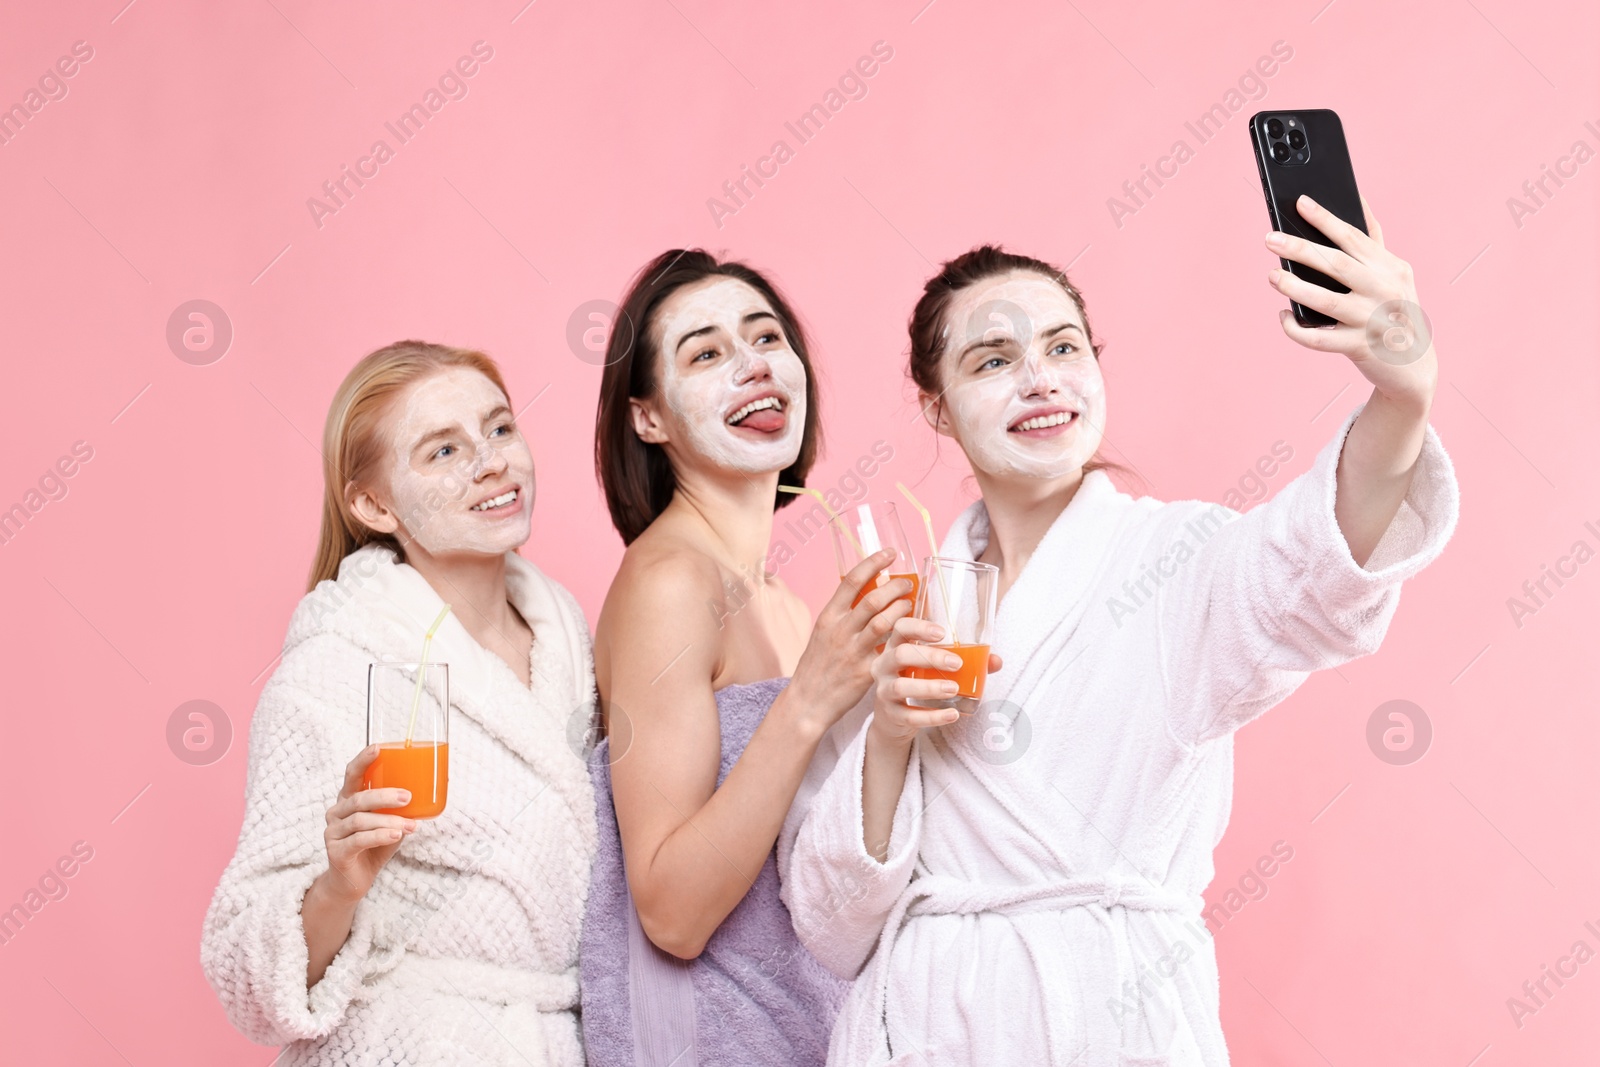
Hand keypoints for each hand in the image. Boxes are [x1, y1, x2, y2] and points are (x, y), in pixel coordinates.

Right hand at [319, 745, 417, 904]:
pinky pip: (358, 840)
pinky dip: (379, 836)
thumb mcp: (391, 824)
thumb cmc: (374, 847)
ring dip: (389, 821)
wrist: (353, 882)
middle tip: (408, 797)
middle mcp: (336, 812)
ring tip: (411, 826)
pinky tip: (396, 836)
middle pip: (358, 798)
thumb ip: (403, 809)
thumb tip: (435, 790)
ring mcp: (333, 832)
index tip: (378, 747)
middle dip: (384, 795)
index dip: (363, 760)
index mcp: (348, 799)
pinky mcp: (336, 852)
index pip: (352, 774)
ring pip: (360, 820)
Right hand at [787, 548, 914, 732]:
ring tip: (912, 605)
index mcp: (828, 617)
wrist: (808, 701)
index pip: (852, 580)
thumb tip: (866, 594)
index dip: (874, 563)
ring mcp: (853, 651)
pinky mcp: (865, 671)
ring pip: (884, 622)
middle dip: (896, 587)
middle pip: (873, 599)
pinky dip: (904, 640)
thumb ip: (843, 616)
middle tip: (908, 583)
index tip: (890, 553)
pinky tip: (915, 637)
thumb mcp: (823, 634)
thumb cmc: (817, 666)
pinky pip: (890, 651)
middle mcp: (840, 631)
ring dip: (903, 610)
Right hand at [868, 615, 1003, 746]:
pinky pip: (909, 716)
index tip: (942, 633)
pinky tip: (952, 714)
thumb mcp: (932, 667)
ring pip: (901, 686)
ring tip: (954, 689)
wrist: (892, 718)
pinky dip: (932, 716)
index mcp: (895, 646)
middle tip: (957, 664)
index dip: (918, 627)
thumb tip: (995, 660)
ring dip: (930, 687)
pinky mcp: (891, 715)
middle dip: (930, 657)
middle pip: (900, 654)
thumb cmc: (916, 681)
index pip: (900, 628)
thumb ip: (964, 661)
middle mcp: (884, 665)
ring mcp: (884, 691)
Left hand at [1266, 193, 1437, 413]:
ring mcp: (1372, 320)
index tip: (1300, 203)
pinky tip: (1283, 315)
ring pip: (1326, 301)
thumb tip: (1357, 201)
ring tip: (1273, 276)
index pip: (1353, 237)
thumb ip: (1373, 244)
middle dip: (1301, 249)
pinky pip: (1318, 339)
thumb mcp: (1394, 274)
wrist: (1415, 365)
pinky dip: (1296, 328)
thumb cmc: (1394, 310)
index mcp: (1391, 267)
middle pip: (1336, 264)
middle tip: (1270, 239)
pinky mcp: (1359, 348)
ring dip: (1295, 287)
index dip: (1325, 219)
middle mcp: (1384, 291)